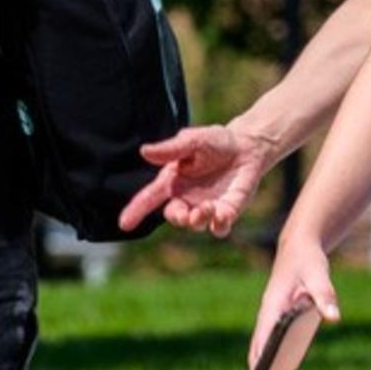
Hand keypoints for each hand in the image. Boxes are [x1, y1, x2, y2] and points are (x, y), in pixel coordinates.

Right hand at [120, 120, 283, 235]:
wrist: (246, 147)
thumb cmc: (215, 142)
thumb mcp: (192, 141)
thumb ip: (170, 149)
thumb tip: (144, 151)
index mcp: (172, 181)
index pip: (149, 198)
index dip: (135, 211)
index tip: (124, 224)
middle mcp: (186, 198)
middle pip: (174, 216)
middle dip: (177, 218)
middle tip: (185, 214)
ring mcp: (206, 207)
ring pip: (195, 225)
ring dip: (197, 220)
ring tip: (208, 207)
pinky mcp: (227, 211)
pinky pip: (219, 228)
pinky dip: (219, 226)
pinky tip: (222, 217)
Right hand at [246, 233, 339, 369]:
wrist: (299, 248)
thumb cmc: (307, 261)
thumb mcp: (318, 275)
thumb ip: (325, 296)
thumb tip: (333, 318)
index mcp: (271, 310)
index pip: (260, 343)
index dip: (260, 365)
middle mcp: (267, 320)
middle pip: (257, 356)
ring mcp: (271, 324)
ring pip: (263, 356)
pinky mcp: (280, 326)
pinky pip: (273, 352)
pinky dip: (278, 367)